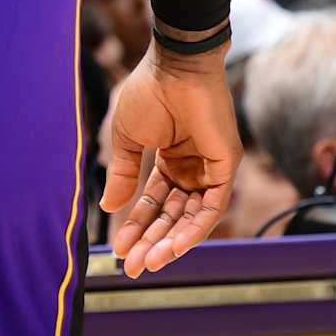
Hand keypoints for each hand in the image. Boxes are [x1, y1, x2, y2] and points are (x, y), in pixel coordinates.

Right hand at [101, 45, 241, 277]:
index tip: (118, 249)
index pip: (151, 202)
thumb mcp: (127, 137)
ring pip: (190, 219)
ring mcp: (210, 171)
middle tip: (131, 266)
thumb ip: (123, 172)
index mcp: (167, 160)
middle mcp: (190, 170)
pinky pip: (210, 209)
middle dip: (150, 241)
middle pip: (170, 215)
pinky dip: (192, 230)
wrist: (176, 69)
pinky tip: (173, 247)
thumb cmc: (149, 93)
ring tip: (148, 262)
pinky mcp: (226, 170)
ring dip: (169, 242)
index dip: (135, 225)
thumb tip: (110, 207)